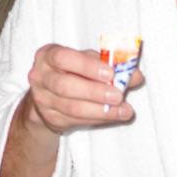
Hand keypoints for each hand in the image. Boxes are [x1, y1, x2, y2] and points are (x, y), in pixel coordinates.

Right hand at [24, 44, 141, 134]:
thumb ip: (109, 64)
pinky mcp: (51, 118)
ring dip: (101, 110)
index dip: (87, 66)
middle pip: (65, 86)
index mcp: (48, 55)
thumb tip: (135, 75)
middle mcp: (40, 77)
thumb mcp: (87, 61)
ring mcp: (43, 99)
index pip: (63, 58)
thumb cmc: (72, 70)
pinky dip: (97, 119)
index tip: (109, 73)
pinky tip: (113, 116)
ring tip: (123, 110)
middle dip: (94, 92)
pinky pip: (76, 121)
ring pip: (72, 108)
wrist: (49, 92)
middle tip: (118, 95)